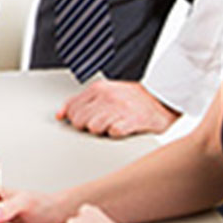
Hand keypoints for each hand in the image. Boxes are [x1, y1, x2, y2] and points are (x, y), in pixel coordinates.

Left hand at [56, 80, 179, 137]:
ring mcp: (120, 109)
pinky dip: (117, 134)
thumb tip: (60, 115)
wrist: (162, 99)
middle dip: (87, 126)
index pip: (72, 108)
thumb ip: (81, 102)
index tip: (86, 120)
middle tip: (102, 123)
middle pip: (79, 121)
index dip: (76, 118)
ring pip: (94, 128)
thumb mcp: (104, 93)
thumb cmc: (132, 99)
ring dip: (102, 131)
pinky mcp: (133, 121)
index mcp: (98, 89)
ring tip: (112, 126)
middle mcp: (107, 97)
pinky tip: (122, 129)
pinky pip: (114, 133)